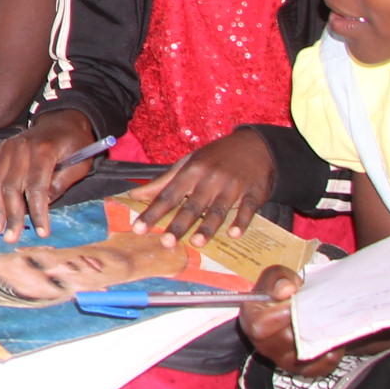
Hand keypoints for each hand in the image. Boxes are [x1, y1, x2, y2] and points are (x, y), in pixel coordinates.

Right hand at [0, 112, 99, 240]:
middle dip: (12, 215)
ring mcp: (9, 146)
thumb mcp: (80, 165)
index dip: (38, 211)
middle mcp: (22, 147)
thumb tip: (44, 205)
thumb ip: (61, 184)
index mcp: (44, 150)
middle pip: (12, 186)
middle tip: (11, 237)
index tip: (41, 232)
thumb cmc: (76, 144)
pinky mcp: (2, 149)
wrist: (64, 120)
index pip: (37, 186)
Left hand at [128, 128, 276, 244]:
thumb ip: (163, 182)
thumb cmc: (215, 158)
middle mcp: (210, 179)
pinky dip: (241, 221)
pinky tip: (234, 234)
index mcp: (191, 172)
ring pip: (218, 210)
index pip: (168, 195)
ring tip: (196, 243)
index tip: (139, 228)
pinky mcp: (254, 193)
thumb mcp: (188, 164)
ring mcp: (233, 186)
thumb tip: (135, 195)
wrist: (254, 146)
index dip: (153, 212)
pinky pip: (247, 209)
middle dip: (179, 224)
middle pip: (192, 206)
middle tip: (166, 242)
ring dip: (207, 227)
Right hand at [240, 269, 342, 376]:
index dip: (278, 315)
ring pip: (303, 353)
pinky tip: (333, 340)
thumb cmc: (282, 293)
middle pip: (286, 339)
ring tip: (328, 322)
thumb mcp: (277, 277)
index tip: (294, 304)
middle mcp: (264, 344)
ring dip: (318, 338)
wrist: (295, 309)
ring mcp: (283, 360)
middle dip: (304, 324)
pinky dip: (330, 354)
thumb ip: (278, 278)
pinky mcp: (301, 370)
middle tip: (317, 311)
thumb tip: (287, 290)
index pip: (259, 326)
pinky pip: (319, 366)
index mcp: (251, 320)